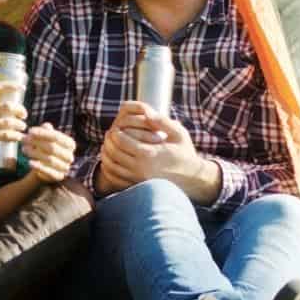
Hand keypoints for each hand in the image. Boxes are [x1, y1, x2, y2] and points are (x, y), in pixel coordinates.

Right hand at [0, 81, 26, 158]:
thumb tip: (7, 104)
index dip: (12, 86)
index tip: (22, 88)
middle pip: (8, 106)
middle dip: (20, 110)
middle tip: (24, 115)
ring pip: (9, 121)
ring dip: (20, 124)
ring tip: (22, 127)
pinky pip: (6, 135)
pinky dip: (15, 136)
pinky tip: (19, 137)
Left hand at [21, 122, 76, 183]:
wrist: (45, 166)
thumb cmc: (45, 148)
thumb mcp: (46, 138)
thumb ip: (46, 131)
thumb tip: (46, 126)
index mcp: (70, 144)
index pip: (57, 137)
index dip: (43, 133)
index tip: (30, 131)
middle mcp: (70, 156)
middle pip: (52, 148)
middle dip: (37, 143)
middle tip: (24, 139)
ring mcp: (65, 167)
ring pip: (50, 159)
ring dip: (35, 154)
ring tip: (24, 149)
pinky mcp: (59, 176)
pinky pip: (48, 172)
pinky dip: (38, 167)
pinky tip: (29, 162)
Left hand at [95, 101, 219, 201]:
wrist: (193, 179)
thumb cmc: (185, 153)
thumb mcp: (179, 134)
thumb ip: (162, 121)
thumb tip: (146, 112)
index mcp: (149, 153)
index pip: (121, 140)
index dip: (115, 132)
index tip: (117, 128)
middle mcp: (140, 168)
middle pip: (113, 153)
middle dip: (109, 142)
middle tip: (110, 136)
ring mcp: (137, 180)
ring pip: (111, 166)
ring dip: (106, 155)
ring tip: (109, 147)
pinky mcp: (137, 187)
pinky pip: (115, 179)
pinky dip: (109, 170)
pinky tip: (112, 162)